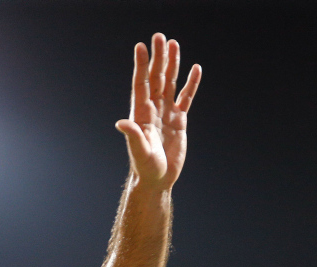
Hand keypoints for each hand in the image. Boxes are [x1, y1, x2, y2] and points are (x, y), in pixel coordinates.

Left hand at [116, 34, 201, 189]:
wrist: (157, 180)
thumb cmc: (145, 168)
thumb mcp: (139, 152)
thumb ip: (133, 136)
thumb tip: (121, 123)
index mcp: (141, 114)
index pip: (141, 84)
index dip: (140, 65)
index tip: (140, 46)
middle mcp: (153, 110)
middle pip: (156, 78)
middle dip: (158, 58)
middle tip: (159, 36)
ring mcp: (166, 114)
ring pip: (170, 83)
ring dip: (172, 64)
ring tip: (174, 44)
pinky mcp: (179, 121)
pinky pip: (185, 98)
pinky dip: (191, 84)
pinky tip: (195, 69)